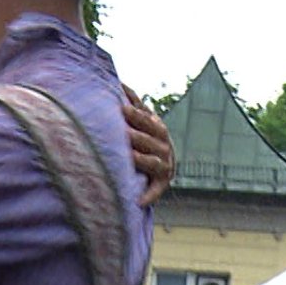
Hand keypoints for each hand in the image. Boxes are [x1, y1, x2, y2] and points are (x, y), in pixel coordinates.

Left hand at [123, 85, 175, 206]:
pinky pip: (157, 190)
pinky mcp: (163, 182)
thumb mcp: (144, 122)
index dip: (134, 115)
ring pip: (153, 161)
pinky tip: (139, 201)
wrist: (162, 166)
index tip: (120, 109)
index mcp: (157, 128)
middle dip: (136, 134)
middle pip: (149, 139)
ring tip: (130, 158)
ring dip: (142, 160)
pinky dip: (150, 195)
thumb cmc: (145, 139)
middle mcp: (164, 145)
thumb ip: (134, 104)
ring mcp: (165, 164)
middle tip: (121, 131)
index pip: (146, 120)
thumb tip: (120, 82)